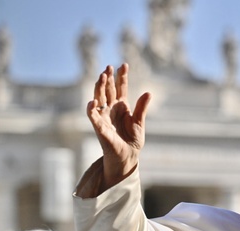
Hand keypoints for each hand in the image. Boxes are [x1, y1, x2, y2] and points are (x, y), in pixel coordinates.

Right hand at [86, 63, 150, 191]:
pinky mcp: (100, 128)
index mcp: (121, 106)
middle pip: (108, 90)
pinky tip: (92, 101)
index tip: (124, 65)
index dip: (122, 77)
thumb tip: (148, 92)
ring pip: (99, 99)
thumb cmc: (132, 140)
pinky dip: (91, 110)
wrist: (128, 156)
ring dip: (99, 88)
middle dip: (108, 79)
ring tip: (102, 76)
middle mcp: (111, 109)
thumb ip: (141, 108)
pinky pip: (93, 117)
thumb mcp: (139, 122)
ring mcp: (104, 117)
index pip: (120, 88)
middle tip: (109, 67)